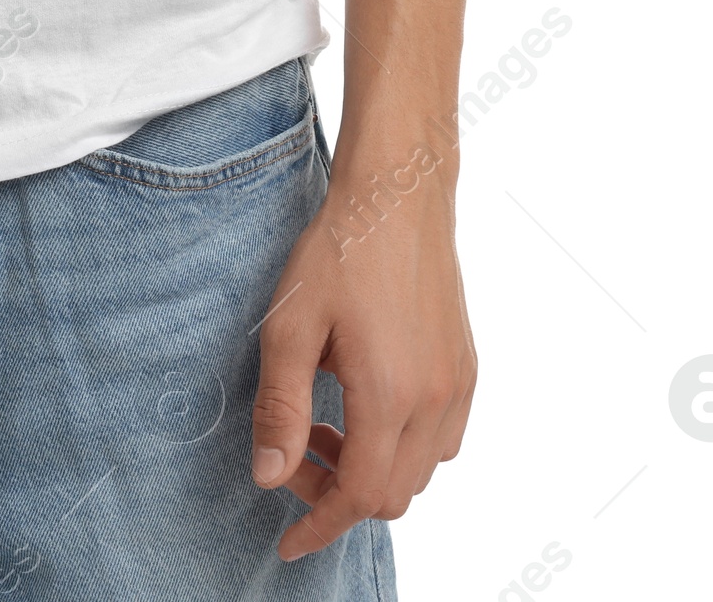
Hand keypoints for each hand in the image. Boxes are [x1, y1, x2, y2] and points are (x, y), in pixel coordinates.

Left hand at [249, 147, 474, 558]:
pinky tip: (365, 402)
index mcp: (390, 395)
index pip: (359, 496)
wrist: (397, 194)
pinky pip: (443, 437)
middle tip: (294, 452)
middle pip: (392, 494)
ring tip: (324, 423)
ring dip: (371, 468)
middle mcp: (435, 400)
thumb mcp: (290, 326)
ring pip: (421, 470)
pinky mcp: (466, 365)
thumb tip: (269, 477)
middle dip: (337, 492)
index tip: (286, 542)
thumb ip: (279, 407)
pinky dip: (402, 444)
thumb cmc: (339, 251)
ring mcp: (458, 384)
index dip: (319, 525)